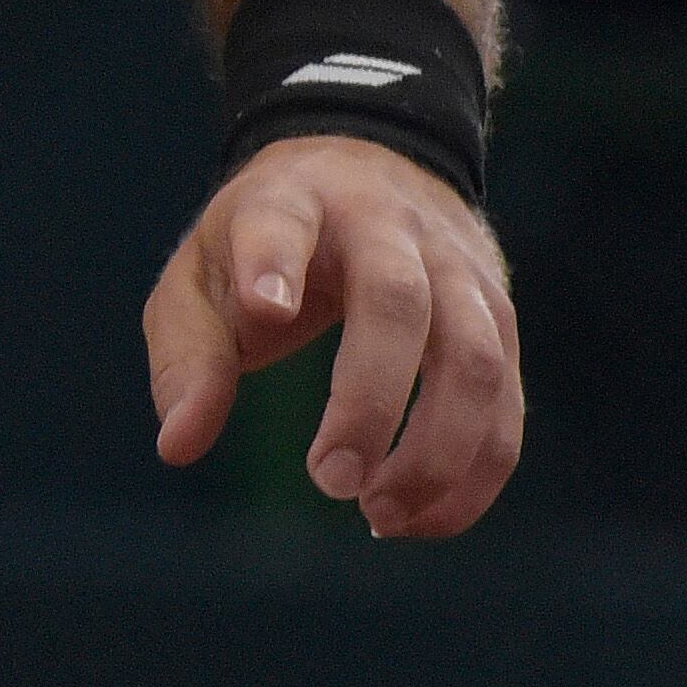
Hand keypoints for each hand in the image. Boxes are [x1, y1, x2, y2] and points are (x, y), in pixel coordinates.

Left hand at [144, 135, 519, 536]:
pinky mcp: (498, 316)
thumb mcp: (203, 273)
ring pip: (475, 359)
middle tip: (330, 481)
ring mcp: (455, 269)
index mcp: (293, 200)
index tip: (264, 309)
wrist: (371, 167)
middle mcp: (385, 226)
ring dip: (437, 452)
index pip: (282, 221)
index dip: (274, 261)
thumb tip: (179, 445)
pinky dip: (475, 472)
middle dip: (370, 400)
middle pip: (398, 302)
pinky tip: (422, 519)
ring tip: (378, 515)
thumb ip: (188, 355)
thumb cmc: (266, 241)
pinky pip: (507, 403)